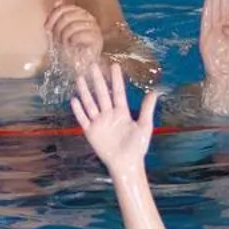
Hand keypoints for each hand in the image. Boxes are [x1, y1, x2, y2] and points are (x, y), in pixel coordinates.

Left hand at [47, 1, 104, 69]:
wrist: (83, 62)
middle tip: (57, 40)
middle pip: (67, 16)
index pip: (64, 8)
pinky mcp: (97, 38)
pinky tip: (73, 45)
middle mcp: (89, 17)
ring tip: (64, 44)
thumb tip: (58, 2)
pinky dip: (72, 41)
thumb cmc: (72, 46)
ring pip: (72, 26)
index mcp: (81, 13)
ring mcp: (94, 27)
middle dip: (58, 29)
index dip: (53, 17)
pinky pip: (79, 35)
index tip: (47, 28)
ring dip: (64, 37)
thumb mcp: (61, 29)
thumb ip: (59, 16)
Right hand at [69, 61, 158, 177]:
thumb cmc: (137, 146)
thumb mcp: (145, 126)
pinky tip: (74, 100)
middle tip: (93, 65)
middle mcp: (109, 114)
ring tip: (80, 78)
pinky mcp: (91, 131)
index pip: (118, 92)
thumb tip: (154, 92)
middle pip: (102, 94)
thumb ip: (147, 109)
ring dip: (85, 91)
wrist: (126, 163)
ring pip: (90, 103)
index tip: (114, 65)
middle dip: (98, 80)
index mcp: (122, 112)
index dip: (116, 79)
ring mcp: (99, 122)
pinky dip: (78, 110)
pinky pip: (83, 119)